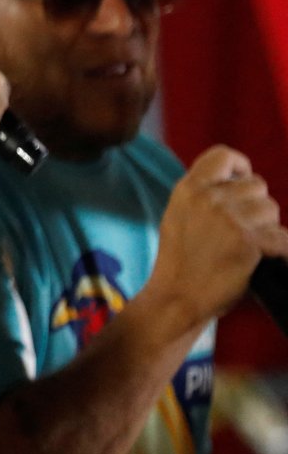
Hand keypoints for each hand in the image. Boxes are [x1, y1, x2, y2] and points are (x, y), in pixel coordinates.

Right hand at [146, 145, 287, 327]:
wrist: (177, 297)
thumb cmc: (180, 260)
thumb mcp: (178, 214)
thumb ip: (203, 194)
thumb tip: (239, 182)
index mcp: (189, 188)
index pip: (224, 155)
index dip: (240, 168)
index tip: (241, 183)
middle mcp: (209, 198)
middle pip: (257, 186)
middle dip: (256, 207)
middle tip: (241, 230)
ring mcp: (230, 219)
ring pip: (272, 209)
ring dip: (267, 228)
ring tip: (246, 247)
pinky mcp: (250, 243)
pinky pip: (283, 238)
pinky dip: (281, 251)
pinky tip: (266, 259)